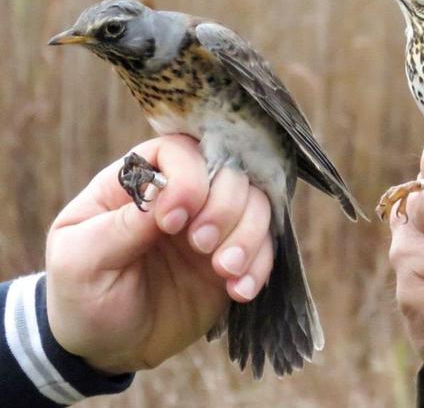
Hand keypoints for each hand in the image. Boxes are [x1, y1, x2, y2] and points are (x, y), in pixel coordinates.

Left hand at [45, 135, 273, 373]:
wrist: (108, 348)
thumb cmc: (81, 295)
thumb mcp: (80, 260)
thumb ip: (120, 225)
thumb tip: (165, 199)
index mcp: (137, 184)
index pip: (177, 152)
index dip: (186, 178)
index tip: (172, 222)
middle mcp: (182, 197)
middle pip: (228, 172)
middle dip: (224, 208)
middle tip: (202, 246)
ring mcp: (211, 227)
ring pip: (256, 204)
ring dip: (248, 236)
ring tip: (225, 271)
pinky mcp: (232, 259)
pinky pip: (266, 248)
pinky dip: (260, 267)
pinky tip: (238, 291)